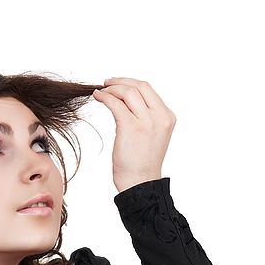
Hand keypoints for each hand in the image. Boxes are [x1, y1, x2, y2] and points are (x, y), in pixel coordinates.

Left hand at [91, 77, 175, 192]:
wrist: (140, 182)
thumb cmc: (141, 163)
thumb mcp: (151, 135)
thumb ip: (144, 118)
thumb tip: (124, 102)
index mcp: (167, 117)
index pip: (148, 90)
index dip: (131, 82)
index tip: (117, 83)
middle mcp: (160, 116)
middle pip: (139, 86)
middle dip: (120, 81)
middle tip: (106, 83)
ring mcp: (147, 121)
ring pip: (127, 92)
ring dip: (111, 89)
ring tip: (100, 91)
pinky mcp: (131, 126)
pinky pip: (115, 104)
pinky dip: (105, 97)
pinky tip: (98, 97)